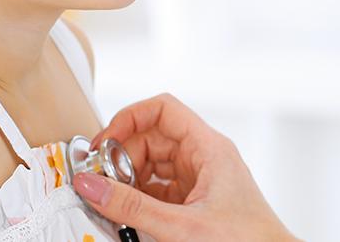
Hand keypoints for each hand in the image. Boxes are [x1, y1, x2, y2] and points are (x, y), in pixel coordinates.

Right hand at [72, 93, 296, 241]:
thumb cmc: (247, 241)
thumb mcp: (182, 225)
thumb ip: (132, 207)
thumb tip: (92, 185)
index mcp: (209, 148)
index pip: (163, 110)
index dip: (129, 119)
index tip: (103, 143)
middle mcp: (205, 159)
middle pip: (152, 139)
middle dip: (123, 158)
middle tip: (102, 181)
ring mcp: (200, 181)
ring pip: (153, 166)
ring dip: (129, 181)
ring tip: (114, 201)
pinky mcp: (196, 204)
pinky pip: (160, 191)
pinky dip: (141, 200)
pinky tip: (130, 215)